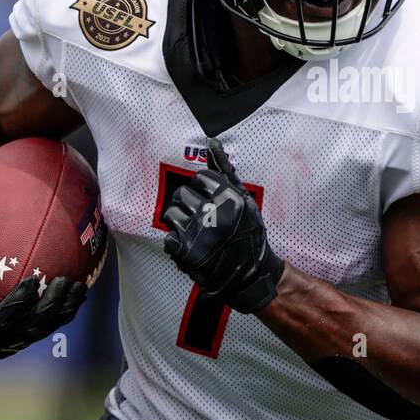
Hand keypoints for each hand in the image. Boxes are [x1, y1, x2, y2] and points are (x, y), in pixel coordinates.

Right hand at [0, 240, 86, 358]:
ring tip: (79, 286)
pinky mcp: (21, 342)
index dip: (19, 302)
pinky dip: (62, 313)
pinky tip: (78, 293)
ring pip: (42, 331)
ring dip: (63, 310)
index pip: (2, 319)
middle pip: (30, 328)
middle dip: (50, 306)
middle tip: (64, 280)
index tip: (34, 279)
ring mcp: (10, 345)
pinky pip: (46, 328)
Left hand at [162, 139, 282, 313]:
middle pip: (182, 193)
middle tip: (202, 216)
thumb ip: (226, 172)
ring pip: (171, 213)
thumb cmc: (249, 235)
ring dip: (180, 221)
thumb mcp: (245, 201)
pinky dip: (177, 242)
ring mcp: (198, 235)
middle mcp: (213, 215)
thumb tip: (212, 144)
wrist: (251, 275)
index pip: (200, 177)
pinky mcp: (186, 254)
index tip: (211, 201)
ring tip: (195, 230)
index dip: (204, 188)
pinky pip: (168, 238)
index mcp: (229, 199)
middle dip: (190, 203)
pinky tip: (193, 245)